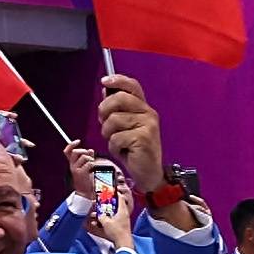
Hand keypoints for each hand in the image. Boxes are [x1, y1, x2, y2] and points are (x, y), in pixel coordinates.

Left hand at [97, 75, 168, 200]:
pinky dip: (114, 147)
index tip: (104, 82)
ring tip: (118, 142)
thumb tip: (105, 91)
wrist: (149, 173)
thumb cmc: (135, 150)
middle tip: (104, 123)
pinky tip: (124, 151)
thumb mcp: (126, 126)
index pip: (132, 86)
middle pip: (119, 99)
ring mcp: (147, 126)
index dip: (117, 80)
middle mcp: (148, 114)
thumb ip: (118, 109)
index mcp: (144, 108)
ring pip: (114, 120)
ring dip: (108, 134)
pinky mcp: (143, 139)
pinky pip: (116, 138)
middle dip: (104, 110)